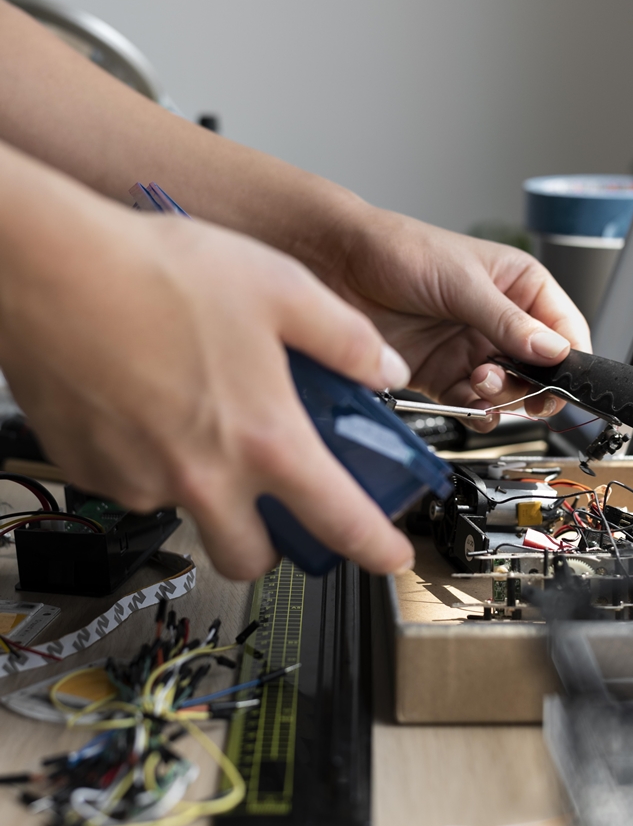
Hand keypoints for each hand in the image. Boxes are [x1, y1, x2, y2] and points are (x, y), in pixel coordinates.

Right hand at [0, 153, 415, 579]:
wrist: (50, 267)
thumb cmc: (159, 273)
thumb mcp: (281, 288)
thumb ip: (346, 338)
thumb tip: (384, 369)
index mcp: (264, 440)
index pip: (340, 521)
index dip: (376, 548)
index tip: (389, 558)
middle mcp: (203, 478)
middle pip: (250, 558)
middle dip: (272, 544)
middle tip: (275, 500)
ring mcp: (140, 482)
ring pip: (188, 516)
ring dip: (205, 489)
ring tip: (199, 416)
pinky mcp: (90, 471)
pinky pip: (134, 485)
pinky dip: (151, 461)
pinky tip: (149, 403)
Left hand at [313, 207, 591, 430]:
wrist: (339, 265)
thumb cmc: (401, 249)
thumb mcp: (464, 282)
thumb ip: (508, 322)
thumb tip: (553, 351)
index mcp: (519, 286)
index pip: (563, 329)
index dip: (569, 358)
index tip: (564, 380)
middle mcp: (499, 320)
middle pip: (538, 369)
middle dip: (532, 384)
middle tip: (516, 387)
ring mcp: (469, 348)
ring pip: (506, 390)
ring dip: (501, 397)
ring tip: (481, 383)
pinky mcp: (440, 373)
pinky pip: (470, 403)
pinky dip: (474, 410)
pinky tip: (470, 404)